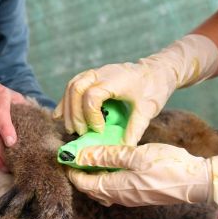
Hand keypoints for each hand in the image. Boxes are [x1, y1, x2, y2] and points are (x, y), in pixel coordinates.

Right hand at [53, 35, 217, 144]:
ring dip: (68, 108)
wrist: (157, 70)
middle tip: (81, 132)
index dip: (91, 116)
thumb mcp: (147, 109)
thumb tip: (124, 148)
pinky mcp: (92, 76)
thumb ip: (135, 129)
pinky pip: (73, 86)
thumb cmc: (154, 88)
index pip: (92, 96)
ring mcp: (95, 73)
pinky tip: (60, 115)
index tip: (100, 130)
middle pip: (76, 89)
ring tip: (71, 129)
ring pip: (71, 86)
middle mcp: (101, 73)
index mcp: (115, 79)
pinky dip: (66, 101)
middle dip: (75, 114)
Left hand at [67, 144, 217, 212]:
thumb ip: (107, 154)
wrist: (197, 182)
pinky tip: (110, 163)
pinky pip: (113, 188)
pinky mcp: (139, 194)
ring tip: (89, 156)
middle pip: (90, 187)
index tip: (65, 155)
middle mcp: (120, 197)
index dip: (72, 169)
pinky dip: (105, 176)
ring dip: (92, 175)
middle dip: (79, 172)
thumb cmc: (168, 166)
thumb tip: (81, 154)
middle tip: (74, 154)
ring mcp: (130, 197)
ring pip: (102, 188)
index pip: (84, 182)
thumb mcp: (136, 155)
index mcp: (116, 187)